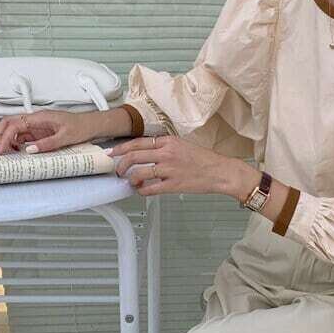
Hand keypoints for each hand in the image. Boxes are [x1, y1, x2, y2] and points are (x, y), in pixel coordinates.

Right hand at [0, 110, 93, 155]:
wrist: (92, 125)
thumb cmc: (81, 127)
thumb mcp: (65, 137)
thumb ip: (47, 143)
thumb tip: (30, 150)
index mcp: (40, 117)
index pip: (15, 125)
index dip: (5, 137)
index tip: (2, 149)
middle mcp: (36, 120)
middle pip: (10, 123)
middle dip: (0, 135)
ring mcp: (38, 126)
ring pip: (15, 130)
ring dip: (8, 140)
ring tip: (7, 153)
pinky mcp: (41, 132)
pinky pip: (25, 136)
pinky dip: (18, 143)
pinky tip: (19, 151)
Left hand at [109, 135, 260, 198]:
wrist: (220, 172)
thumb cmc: (205, 160)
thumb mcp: (183, 145)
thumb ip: (165, 146)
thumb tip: (147, 152)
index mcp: (168, 141)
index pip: (138, 142)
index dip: (122, 148)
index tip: (112, 153)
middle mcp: (167, 153)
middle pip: (134, 156)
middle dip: (121, 164)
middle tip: (118, 170)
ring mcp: (169, 169)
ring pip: (139, 173)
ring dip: (130, 179)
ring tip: (131, 182)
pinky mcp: (173, 185)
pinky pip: (150, 189)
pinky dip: (142, 191)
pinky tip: (143, 191)